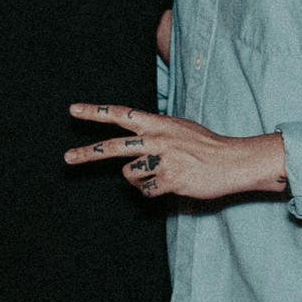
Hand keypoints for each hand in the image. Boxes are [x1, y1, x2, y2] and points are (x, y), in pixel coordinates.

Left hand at [64, 104, 286, 200]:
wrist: (234, 162)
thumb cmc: (206, 145)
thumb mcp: (179, 127)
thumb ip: (155, 129)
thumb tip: (136, 132)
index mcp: (157, 124)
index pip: (121, 114)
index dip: (95, 112)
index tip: (73, 110)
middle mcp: (156, 140)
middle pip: (112, 147)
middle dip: (87, 153)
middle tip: (67, 158)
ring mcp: (162, 160)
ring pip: (129, 175)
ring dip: (138, 179)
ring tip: (160, 174)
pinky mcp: (169, 180)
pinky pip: (145, 191)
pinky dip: (152, 191)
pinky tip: (170, 184)